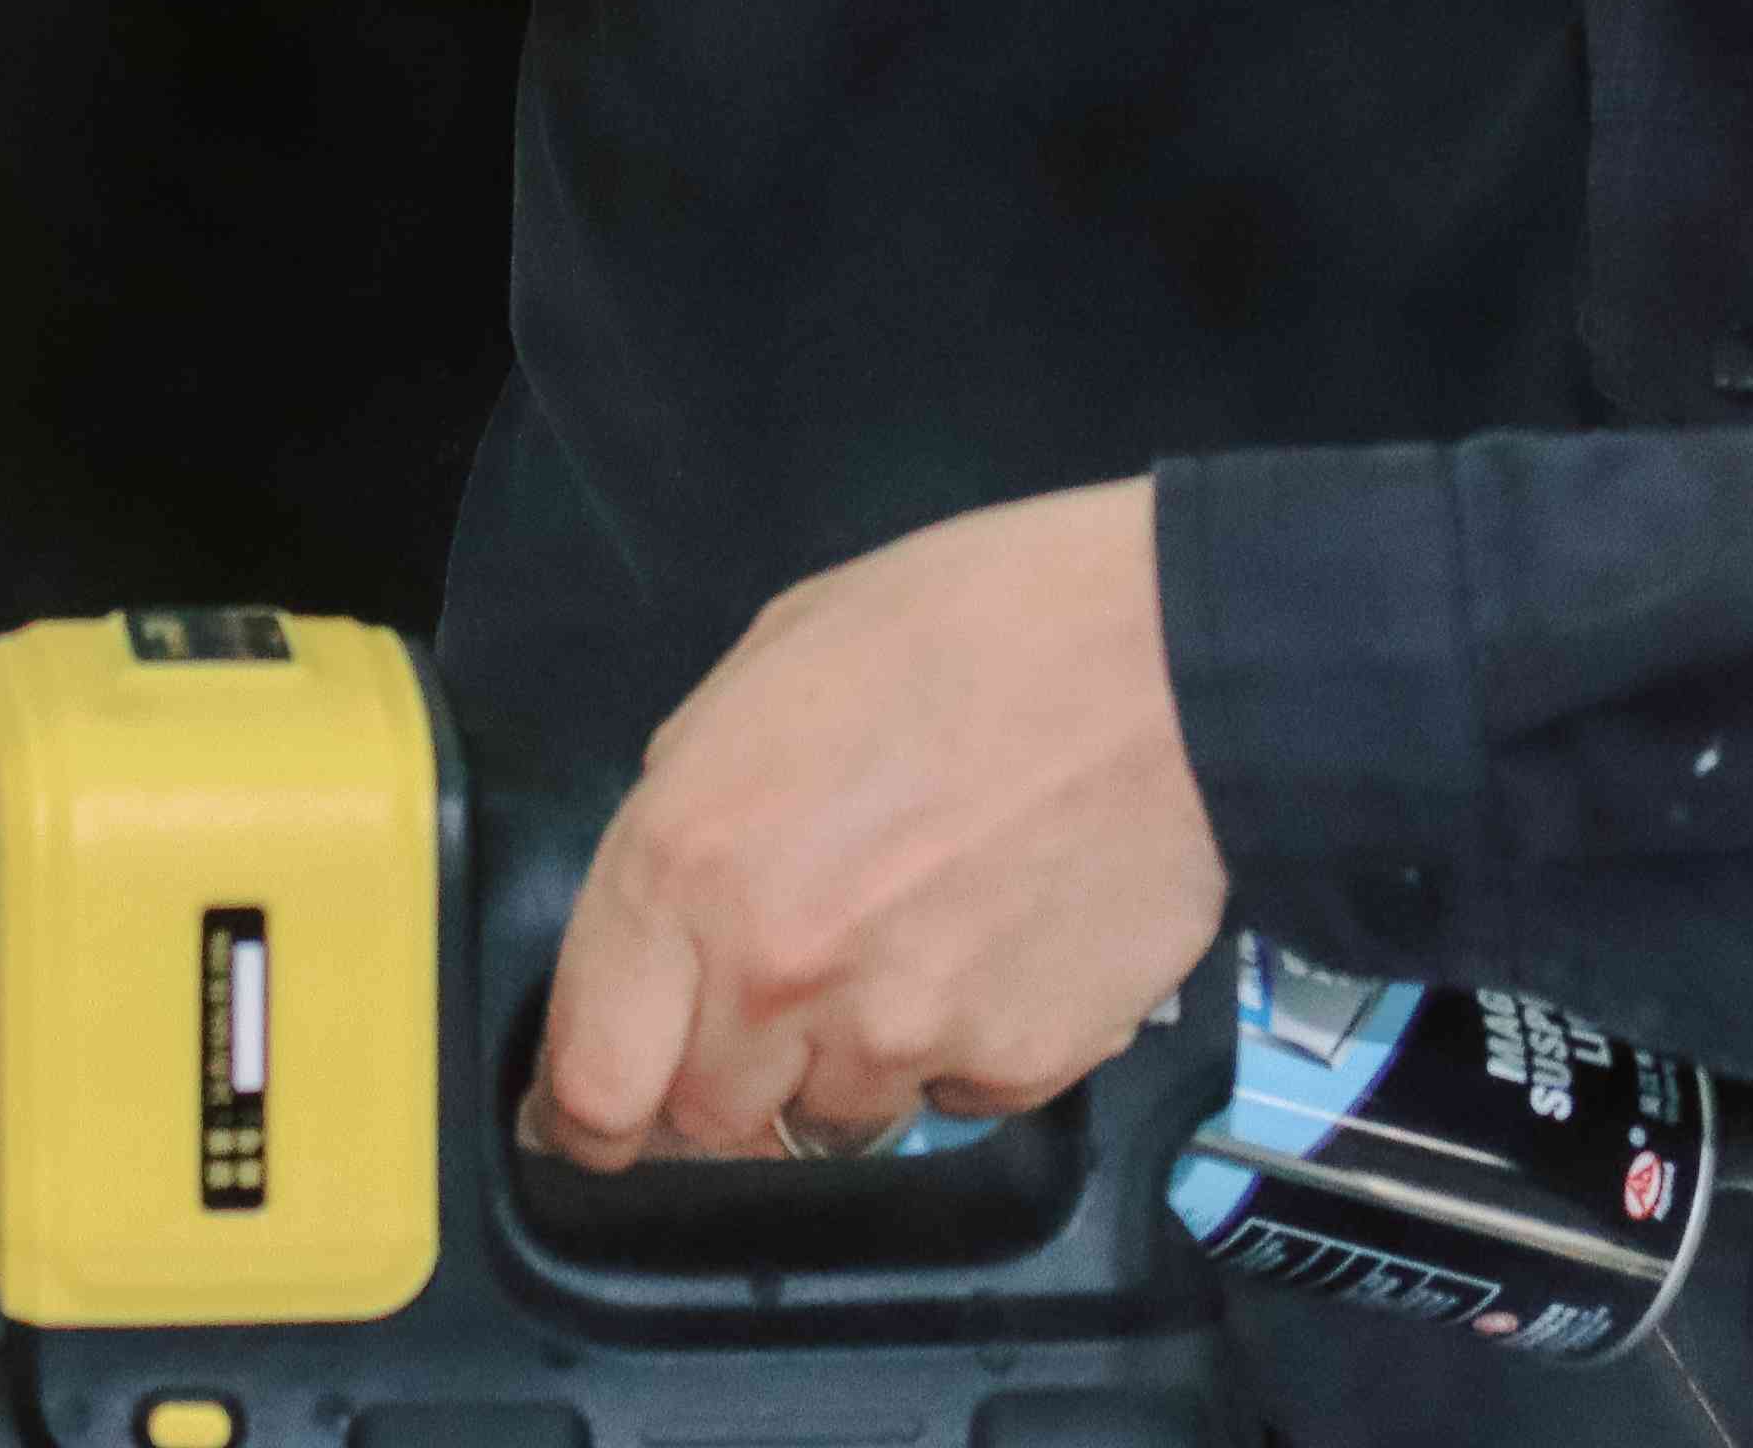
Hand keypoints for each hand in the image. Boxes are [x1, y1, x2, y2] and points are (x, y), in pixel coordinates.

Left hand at [530, 478, 1221, 1164]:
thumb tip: (668, 913)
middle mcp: (776, 974)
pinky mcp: (1014, 1070)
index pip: (594, 1081)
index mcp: (686, 860)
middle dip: (728, 1079)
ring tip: (911, 939)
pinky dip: (960, 1055)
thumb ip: (693, 813)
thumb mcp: (766, 674)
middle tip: (784, 995)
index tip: (600, 1118)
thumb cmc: (961, 629)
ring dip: (848, 1064)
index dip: (588, 1116)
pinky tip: (995, 948)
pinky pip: (953, 1104)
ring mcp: (900, 1037)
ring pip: (832, 1122)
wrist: (1165, 664)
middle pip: (707, 1124)